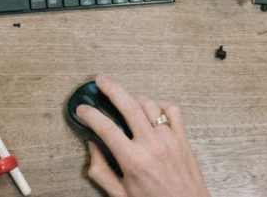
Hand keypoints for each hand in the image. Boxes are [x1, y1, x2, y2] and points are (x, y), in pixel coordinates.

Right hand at [77, 75, 209, 196]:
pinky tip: (152, 109)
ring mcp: (170, 139)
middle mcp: (152, 146)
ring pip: (149, 104)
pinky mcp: (183, 139)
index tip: (82, 109)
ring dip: (134, 96)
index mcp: (133, 161)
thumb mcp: (120, 195)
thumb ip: (101, 171)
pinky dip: (160, 105)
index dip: (90, 114)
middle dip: (111, 88)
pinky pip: (172, 111)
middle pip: (128, 104)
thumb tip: (92, 147)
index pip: (105, 128)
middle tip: (101, 80)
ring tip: (125, 97)